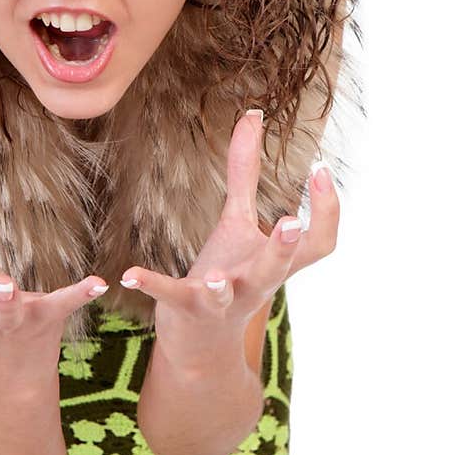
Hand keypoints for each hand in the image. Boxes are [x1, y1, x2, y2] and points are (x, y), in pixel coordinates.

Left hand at [118, 110, 339, 363]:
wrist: (201, 340)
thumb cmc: (228, 271)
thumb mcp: (238, 222)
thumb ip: (246, 172)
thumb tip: (254, 114)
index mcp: (277, 264)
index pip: (319, 242)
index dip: (326, 209)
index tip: (320, 168)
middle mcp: (256, 284)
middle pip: (277, 269)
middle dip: (283, 247)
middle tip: (289, 222)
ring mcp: (221, 300)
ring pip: (225, 296)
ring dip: (221, 287)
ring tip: (216, 277)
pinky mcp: (186, 309)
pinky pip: (171, 297)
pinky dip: (152, 285)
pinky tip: (129, 274)